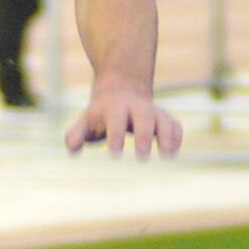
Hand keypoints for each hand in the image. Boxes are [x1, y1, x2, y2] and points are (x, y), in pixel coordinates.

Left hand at [66, 84, 182, 158]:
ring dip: (166, 135)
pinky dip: (176, 136)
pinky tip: (173, 152)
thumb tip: (72, 148)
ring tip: (167, 154)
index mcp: (115, 107)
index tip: (114, 154)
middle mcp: (136, 107)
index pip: (116, 120)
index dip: (115, 136)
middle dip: (144, 135)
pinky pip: (175, 124)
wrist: (120, 91)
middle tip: (142, 157)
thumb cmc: (100, 115)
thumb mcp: (86, 120)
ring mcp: (153, 112)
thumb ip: (76, 134)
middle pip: (144, 117)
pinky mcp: (165, 118)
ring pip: (163, 120)